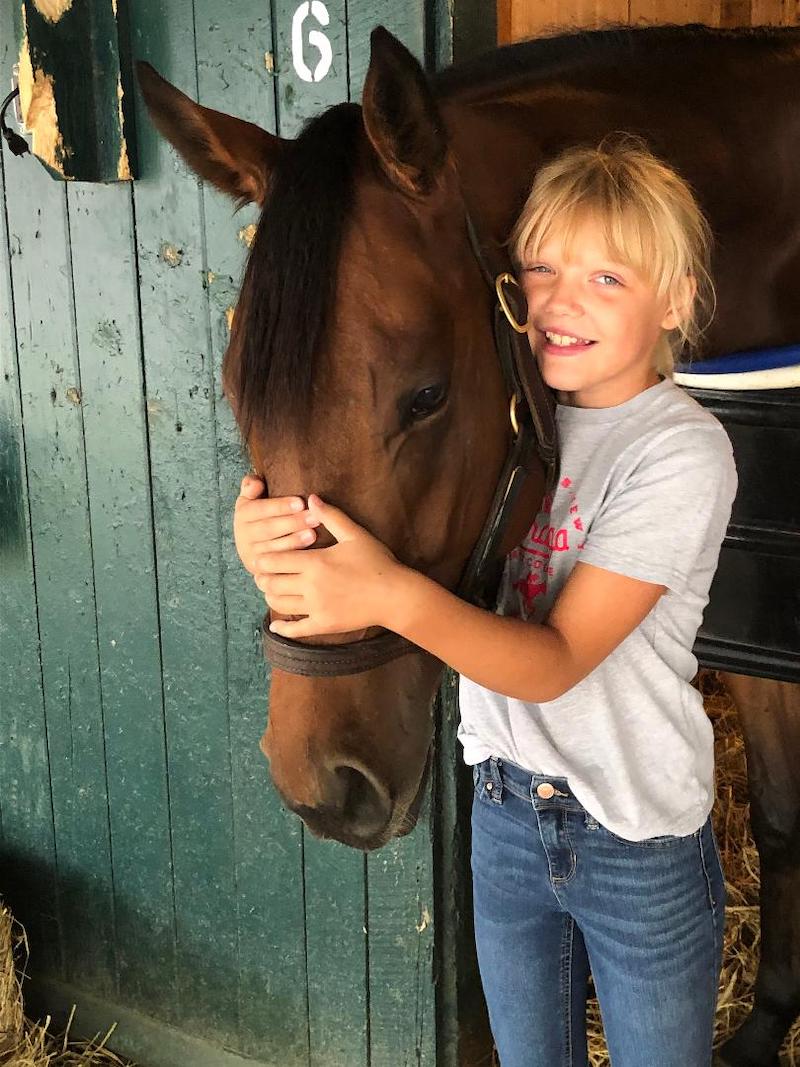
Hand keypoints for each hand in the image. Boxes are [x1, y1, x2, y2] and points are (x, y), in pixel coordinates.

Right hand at [233, 474, 319, 574]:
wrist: (254, 545)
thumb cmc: (263, 514)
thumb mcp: (253, 498)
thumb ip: (252, 486)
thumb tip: (256, 484)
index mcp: (243, 514)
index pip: (260, 509)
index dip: (280, 506)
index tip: (301, 502)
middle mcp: (243, 535)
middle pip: (268, 529)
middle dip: (292, 523)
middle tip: (314, 518)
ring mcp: (251, 554)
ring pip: (273, 548)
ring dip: (294, 541)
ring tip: (313, 534)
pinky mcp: (260, 570)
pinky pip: (276, 566)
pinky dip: (291, 559)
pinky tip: (308, 554)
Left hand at [255, 495, 404, 637]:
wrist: (395, 595)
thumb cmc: (377, 562)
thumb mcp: (355, 535)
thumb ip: (331, 516)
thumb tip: (311, 498)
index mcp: (315, 562)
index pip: (275, 560)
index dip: (264, 559)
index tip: (262, 557)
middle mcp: (311, 586)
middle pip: (271, 583)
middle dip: (263, 577)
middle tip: (263, 574)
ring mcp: (316, 608)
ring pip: (279, 604)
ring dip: (270, 597)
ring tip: (272, 590)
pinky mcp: (324, 624)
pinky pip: (296, 630)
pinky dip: (282, 628)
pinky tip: (275, 625)